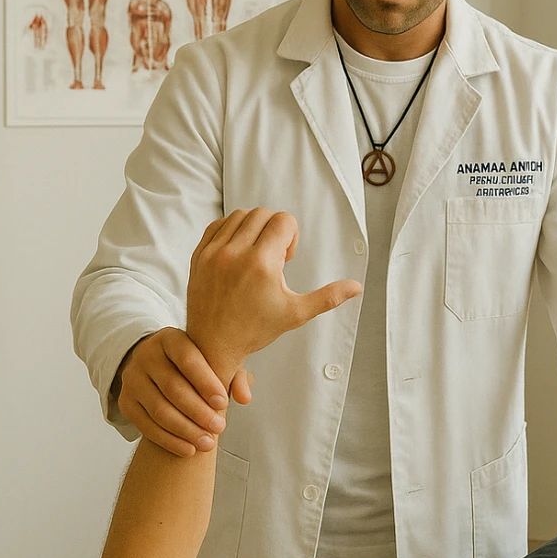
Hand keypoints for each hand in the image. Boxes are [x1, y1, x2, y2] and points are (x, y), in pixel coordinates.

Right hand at [117, 327, 252, 456]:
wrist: (158, 367)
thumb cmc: (195, 366)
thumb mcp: (214, 361)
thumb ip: (233, 375)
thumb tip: (244, 398)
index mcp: (170, 339)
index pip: (187, 359)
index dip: (206, 383)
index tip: (224, 403)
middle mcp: (146, 355)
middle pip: (172, 388)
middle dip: (198, 411)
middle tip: (220, 428)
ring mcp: (132, 379)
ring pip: (159, 410)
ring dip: (185, 430)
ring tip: (208, 443)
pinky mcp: (126, 402)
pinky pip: (145, 425)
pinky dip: (168, 441)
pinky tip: (189, 450)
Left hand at [186, 207, 361, 386]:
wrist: (214, 344)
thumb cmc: (255, 330)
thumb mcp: (295, 314)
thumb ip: (328, 297)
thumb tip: (357, 287)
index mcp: (262, 264)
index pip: (283, 221)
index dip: (292, 236)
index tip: (286, 260)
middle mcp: (235, 253)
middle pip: (263, 214)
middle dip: (275, 230)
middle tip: (273, 258)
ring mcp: (214, 252)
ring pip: (240, 215)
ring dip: (254, 228)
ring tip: (256, 254)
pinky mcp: (199, 254)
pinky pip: (219, 224)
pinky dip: (232, 230)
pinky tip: (239, 252)